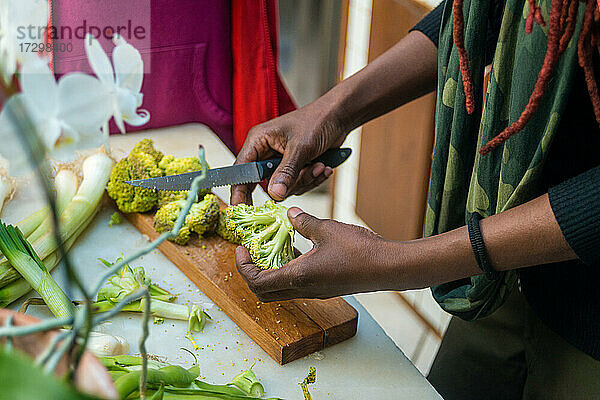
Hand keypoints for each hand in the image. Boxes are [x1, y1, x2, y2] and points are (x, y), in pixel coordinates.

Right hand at [230, 101, 346, 204]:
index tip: (240, 209)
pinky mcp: (295, 169)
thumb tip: (274, 195)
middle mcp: (266, 154)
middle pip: (263, 183)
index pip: (242, 171)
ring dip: (304, 180)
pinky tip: (323, 167)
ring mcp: (281, 163)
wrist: (339, 118)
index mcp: (258, 142)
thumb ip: (286, 172)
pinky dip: (312, 179)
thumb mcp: (300, 148)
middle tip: (296, 183)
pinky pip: (297, 185)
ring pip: (284, 188)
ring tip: (319, 166)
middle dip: (285, 185)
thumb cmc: (317, 121)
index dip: (239, 191)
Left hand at [235, 207, 390, 301]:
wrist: (388, 267)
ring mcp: (316, 292)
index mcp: (298, 277)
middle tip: (250, 253)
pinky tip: (296, 249)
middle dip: (252, 273)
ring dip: (271, 271)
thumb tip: (289, 214)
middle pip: (265, 292)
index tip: (241, 250)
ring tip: (272, 247)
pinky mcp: (326, 288)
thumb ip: (303, 222)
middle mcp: (304, 290)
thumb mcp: (325, 229)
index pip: (257, 282)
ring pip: (282, 289)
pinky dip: (288, 270)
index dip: (243, 267)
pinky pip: (298, 284)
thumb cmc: (358, 250)